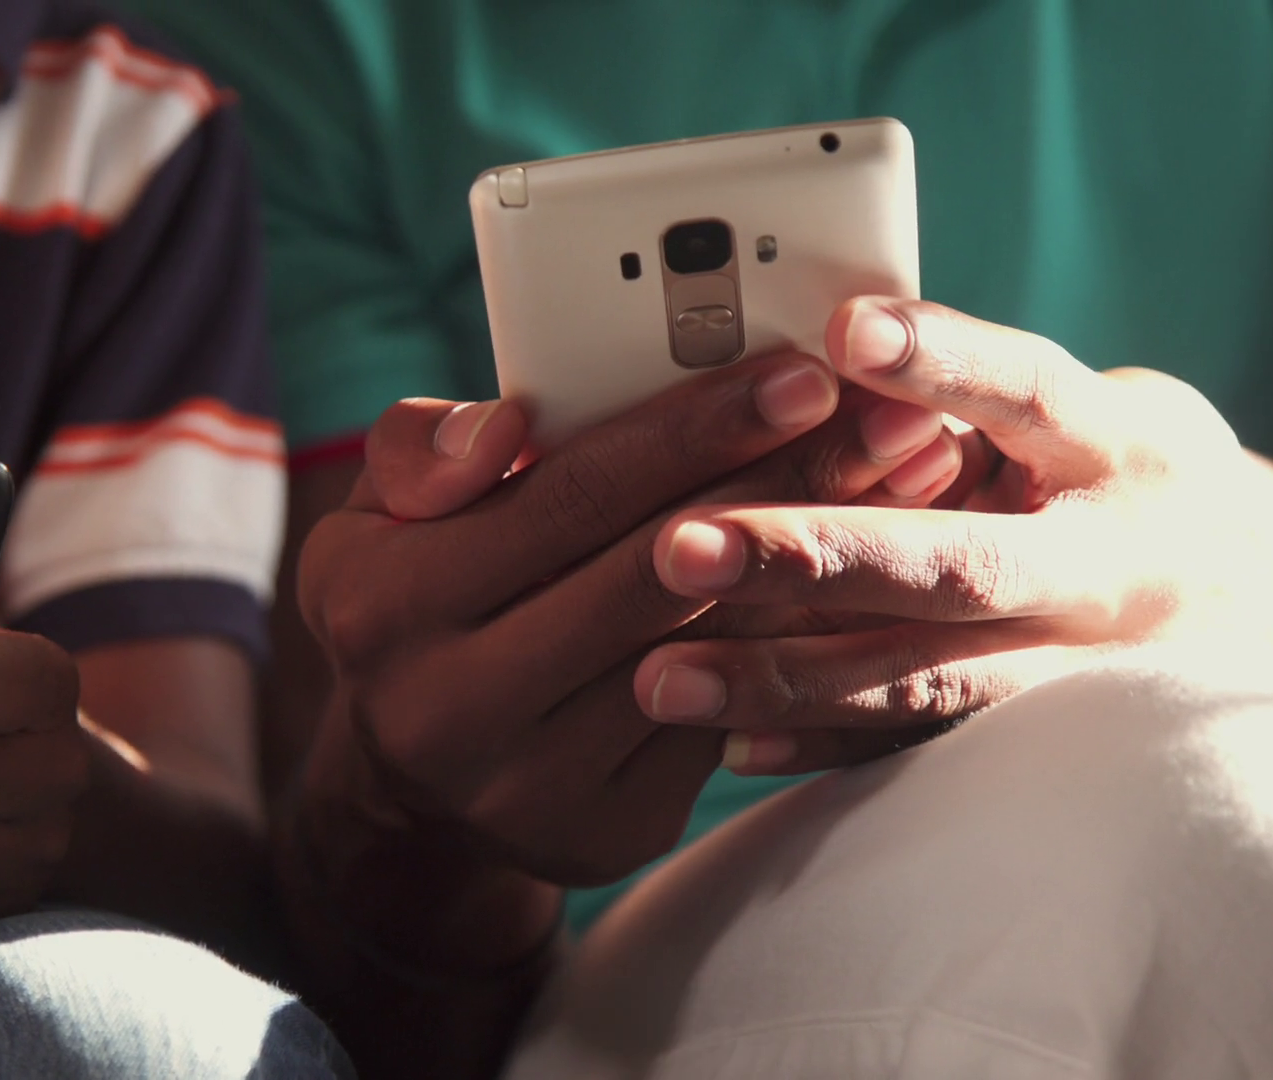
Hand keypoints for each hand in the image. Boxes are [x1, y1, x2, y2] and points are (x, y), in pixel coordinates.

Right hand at [299, 350, 959, 885]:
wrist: (407, 783)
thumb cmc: (407, 605)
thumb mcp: (371, 518)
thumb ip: (418, 450)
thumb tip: (509, 427)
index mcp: (387, 604)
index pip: (570, 498)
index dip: (694, 431)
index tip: (799, 374)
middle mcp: (452, 705)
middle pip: (657, 574)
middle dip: (786, 484)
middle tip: (891, 417)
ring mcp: (532, 780)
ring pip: (704, 653)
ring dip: (813, 561)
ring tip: (901, 486)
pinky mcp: (605, 830)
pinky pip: (722, 719)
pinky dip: (793, 642)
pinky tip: (853, 579)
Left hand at [635, 297, 1272, 773]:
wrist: (1257, 603)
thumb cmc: (1114, 478)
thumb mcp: (1080, 419)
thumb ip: (962, 401)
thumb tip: (804, 356)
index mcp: (1117, 453)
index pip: (1029, 393)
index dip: (943, 363)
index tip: (846, 331)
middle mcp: (1108, 568)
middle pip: (957, 564)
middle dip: (811, 555)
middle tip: (680, 545)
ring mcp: (1081, 670)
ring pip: (926, 680)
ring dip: (786, 677)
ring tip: (660, 678)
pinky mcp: (1044, 744)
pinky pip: (922, 753)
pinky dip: (825, 748)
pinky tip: (731, 746)